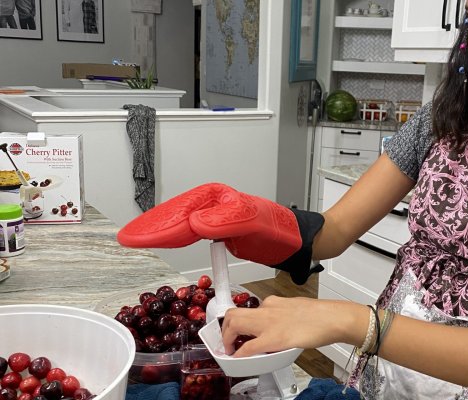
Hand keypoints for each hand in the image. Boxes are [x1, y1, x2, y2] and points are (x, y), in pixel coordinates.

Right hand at [118, 183, 324, 283]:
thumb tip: (195, 222)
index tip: (134, 237)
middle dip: (150, 226)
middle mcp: (213, 205)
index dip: (156, 228)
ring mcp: (215, 215)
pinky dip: (174, 235)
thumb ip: (226, 222)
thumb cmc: (280, 230)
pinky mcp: (219, 226)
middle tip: (127, 237)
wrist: (297, 238)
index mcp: (217, 201)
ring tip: (136, 237)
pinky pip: (190, 230)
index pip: (180, 216)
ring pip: (179, 221)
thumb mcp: (254, 224)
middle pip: (174, 215)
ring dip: (158, 230)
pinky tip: (166, 239)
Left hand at [221, 296, 367, 356]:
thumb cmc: (320, 315)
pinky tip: (239, 359)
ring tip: (230, 350)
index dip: (237, 321)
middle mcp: (267, 309)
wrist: (333, 318)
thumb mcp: (295, 308)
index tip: (236, 330)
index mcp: (273, 302)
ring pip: (234, 324)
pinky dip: (239, 354)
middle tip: (227, 342)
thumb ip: (281, 314)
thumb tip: (275, 325)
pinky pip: (249, 347)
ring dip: (227, 339)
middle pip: (234, 314)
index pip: (247, 309)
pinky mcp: (274, 338)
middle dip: (225, 329)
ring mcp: (268, 323)